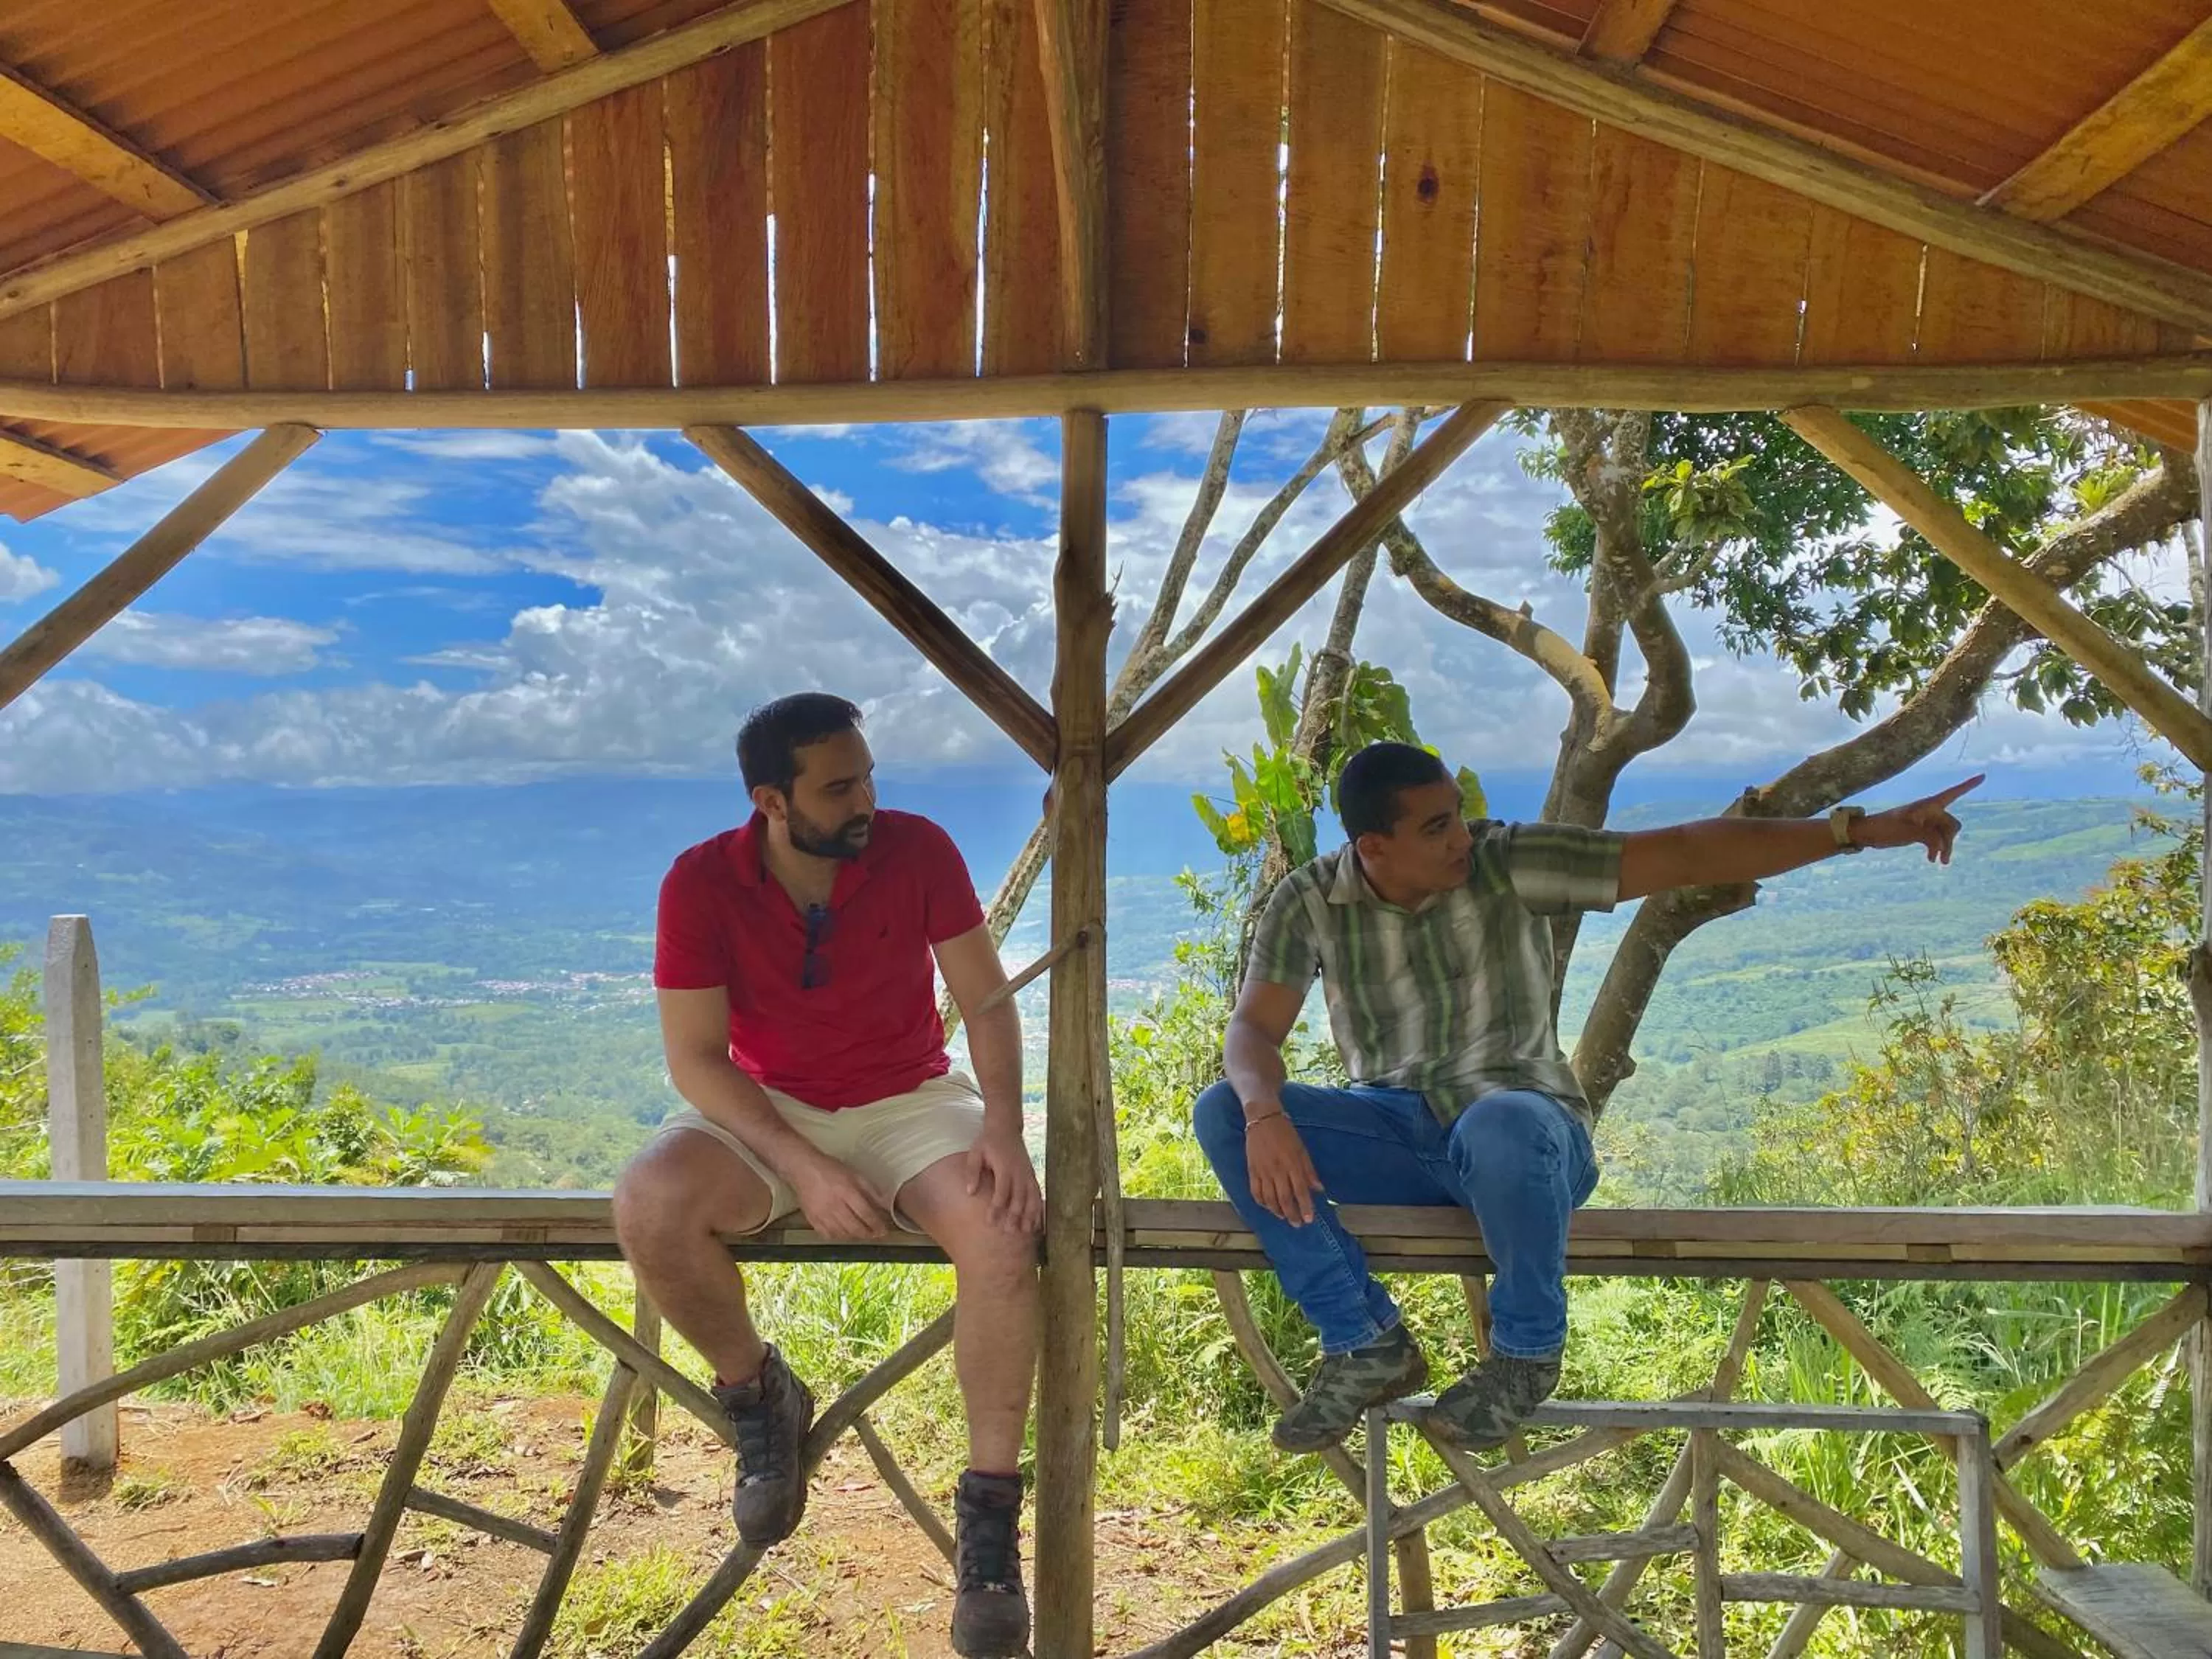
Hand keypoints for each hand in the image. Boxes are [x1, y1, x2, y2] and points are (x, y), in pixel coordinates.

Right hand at [790, 1154, 892, 1240]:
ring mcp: (822, 1214)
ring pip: (842, 1234)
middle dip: (868, 1234)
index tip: (884, 1230)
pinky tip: (844, 1233)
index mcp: (847, 1191)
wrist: (803, 1168)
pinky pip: (827, 1235)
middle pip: (855, 1227)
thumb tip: (885, 1204)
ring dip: (854, 1236)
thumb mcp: (854, 1174)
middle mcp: (834, 1205)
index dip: (877, 1225)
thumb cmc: (830, 1169)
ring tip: (862, 1233)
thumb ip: (871, 1190)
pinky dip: (838, 1237)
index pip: (866, 1214)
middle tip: (875, 1234)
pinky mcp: (812, 1219)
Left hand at [965, 1124, 1043, 1235]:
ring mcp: (1028, 1174)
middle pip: (1019, 1197)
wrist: (1006, 1126)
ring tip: (1026, 1231)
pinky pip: (1038, 1194)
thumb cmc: (988, 1141)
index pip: (1002, 1192)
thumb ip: (972, 1171)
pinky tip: (1037, 1221)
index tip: (991, 1222)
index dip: (997, 1208)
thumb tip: (970, 1192)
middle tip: (1008, 1232)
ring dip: (1030, 1215)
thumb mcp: (975, 1152)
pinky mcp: (1032, 1175)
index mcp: (1004, 1167)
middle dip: (1014, 1216)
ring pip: (1032, 1197)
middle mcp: (1019, 1172)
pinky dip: (1038, 1208)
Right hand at [1245, 1113, 1324, 1226]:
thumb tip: (1319, 1189)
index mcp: (1292, 1164)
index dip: (1305, 1207)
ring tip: (1284, 1217)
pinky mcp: (1252, 1170)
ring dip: (1277, 1211)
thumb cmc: (1286, 1133)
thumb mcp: (1302, 1149)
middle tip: (1297, 1224)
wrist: (1262, 1119)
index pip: (1300, 1190)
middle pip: (1284, 1198)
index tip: (1309, 1219)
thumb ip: (1309, 1171)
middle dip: (1291, 1214)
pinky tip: (1268, 1207)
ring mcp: (1263, 1171)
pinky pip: (1255, 1191)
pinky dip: (1262, 1202)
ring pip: (1269, 1198)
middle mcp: (1277, 1170)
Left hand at [1857, 774, 1982, 863]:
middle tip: (1943, 855)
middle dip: (1950, 839)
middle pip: (1951, 824)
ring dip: (1944, 848)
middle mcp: (1929, 811)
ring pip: (1945, 835)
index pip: (1952, 793)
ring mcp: (1925, 822)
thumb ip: (1929, 836)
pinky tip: (1931, 860)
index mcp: (1927, 805)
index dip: (1968, 786)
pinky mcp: (1921, 832)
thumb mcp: (1907, 831)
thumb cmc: (1885, 827)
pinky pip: (1935, 840)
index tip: (1983, 776)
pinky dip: (1935, 849)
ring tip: (1940, 862)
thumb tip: (1943, 845)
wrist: (1869, 834)